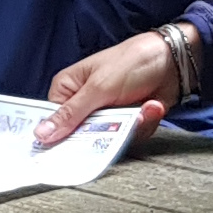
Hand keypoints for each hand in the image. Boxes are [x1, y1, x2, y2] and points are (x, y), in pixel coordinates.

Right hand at [34, 27, 188, 146]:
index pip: (54, 121)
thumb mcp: (97, 89)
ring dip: (132, 125)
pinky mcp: (128, 121)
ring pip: (111, 139)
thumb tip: (40, 135)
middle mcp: (85, 104)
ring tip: (144, 106)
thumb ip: (70, 114)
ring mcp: (108, 114)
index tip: (68, 151)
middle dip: (107, 129)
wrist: (172, 61)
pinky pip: (130, 137)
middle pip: (84, 135)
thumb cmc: (129, 63)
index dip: (59, 137)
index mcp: (67, 89)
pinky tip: (152, 104)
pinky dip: (145, 123)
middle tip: (119, 121)